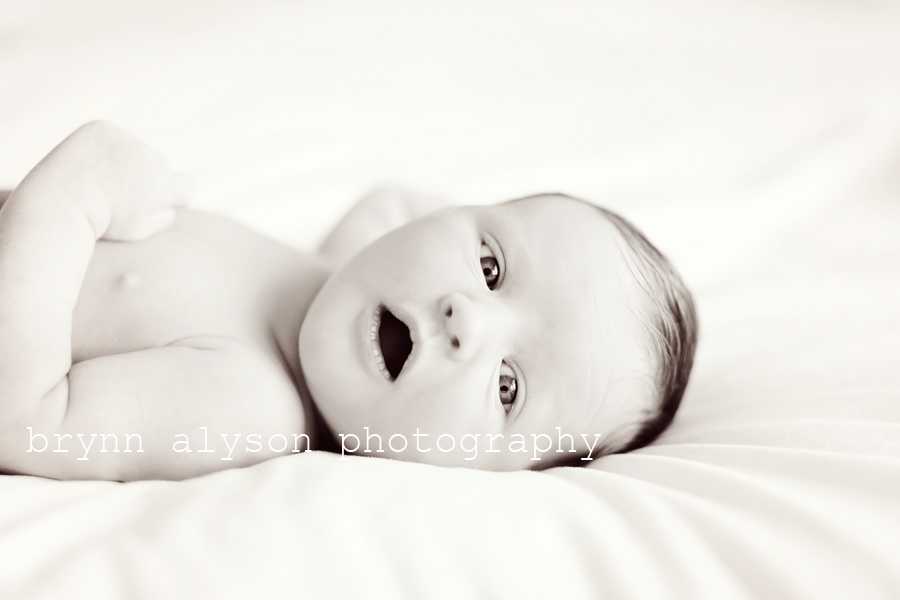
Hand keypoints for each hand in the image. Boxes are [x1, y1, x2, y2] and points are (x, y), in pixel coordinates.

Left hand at [45, 121, 193, 241]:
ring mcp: (126, 139)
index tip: (154, 204)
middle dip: (148, 177)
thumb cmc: (102, 223)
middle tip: (121, 195)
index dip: (172, 197)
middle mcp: (149, 157)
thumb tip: (175, 202)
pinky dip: (109, 148)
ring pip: (137, 150)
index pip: (186, 185)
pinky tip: (94, 165)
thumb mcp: (140, 230)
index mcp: (163, 184)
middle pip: (160, 166)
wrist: (59, 201)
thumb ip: (166, 215)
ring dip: (128, 161)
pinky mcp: (103, 128)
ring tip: (104, 181)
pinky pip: (116, 137)